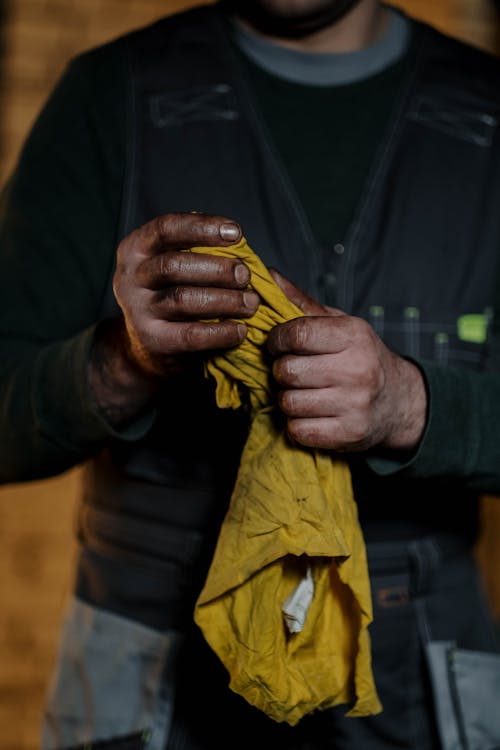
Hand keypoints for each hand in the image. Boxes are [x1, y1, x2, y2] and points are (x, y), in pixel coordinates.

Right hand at [89, 212, 257, 425]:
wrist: (150, 345)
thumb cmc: (176, 294)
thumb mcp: (184, 269)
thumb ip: (212, 257)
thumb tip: (262, 268)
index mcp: (137, 248)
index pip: (166, 228)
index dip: (203, 227)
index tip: (236, 234)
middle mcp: (130, 276)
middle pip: (173, 265)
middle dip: (216, 268)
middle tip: (245, 275)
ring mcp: (137, 310)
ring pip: (182, 299)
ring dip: (223, 300)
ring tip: (250, 303)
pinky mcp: (152, 340)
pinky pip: (190, 335)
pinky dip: (220, 332)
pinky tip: (240, 330)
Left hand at [266, 270, 426, 453]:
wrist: (398, 401)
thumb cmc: (359, 357)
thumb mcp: (338, 325)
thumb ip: (301, 303)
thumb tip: (268, 275)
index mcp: (354, 335)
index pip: (297, 334)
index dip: (276, 340)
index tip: (277, 344)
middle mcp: (358, 369)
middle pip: (288, 371)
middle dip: (282, 371)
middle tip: (293, 372)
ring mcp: (355, 404)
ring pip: (289, 403)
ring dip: (288, 399)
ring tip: (303, 393)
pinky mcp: (349, 433)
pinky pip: (298, 430)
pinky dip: (297, 424)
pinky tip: (312, 414)